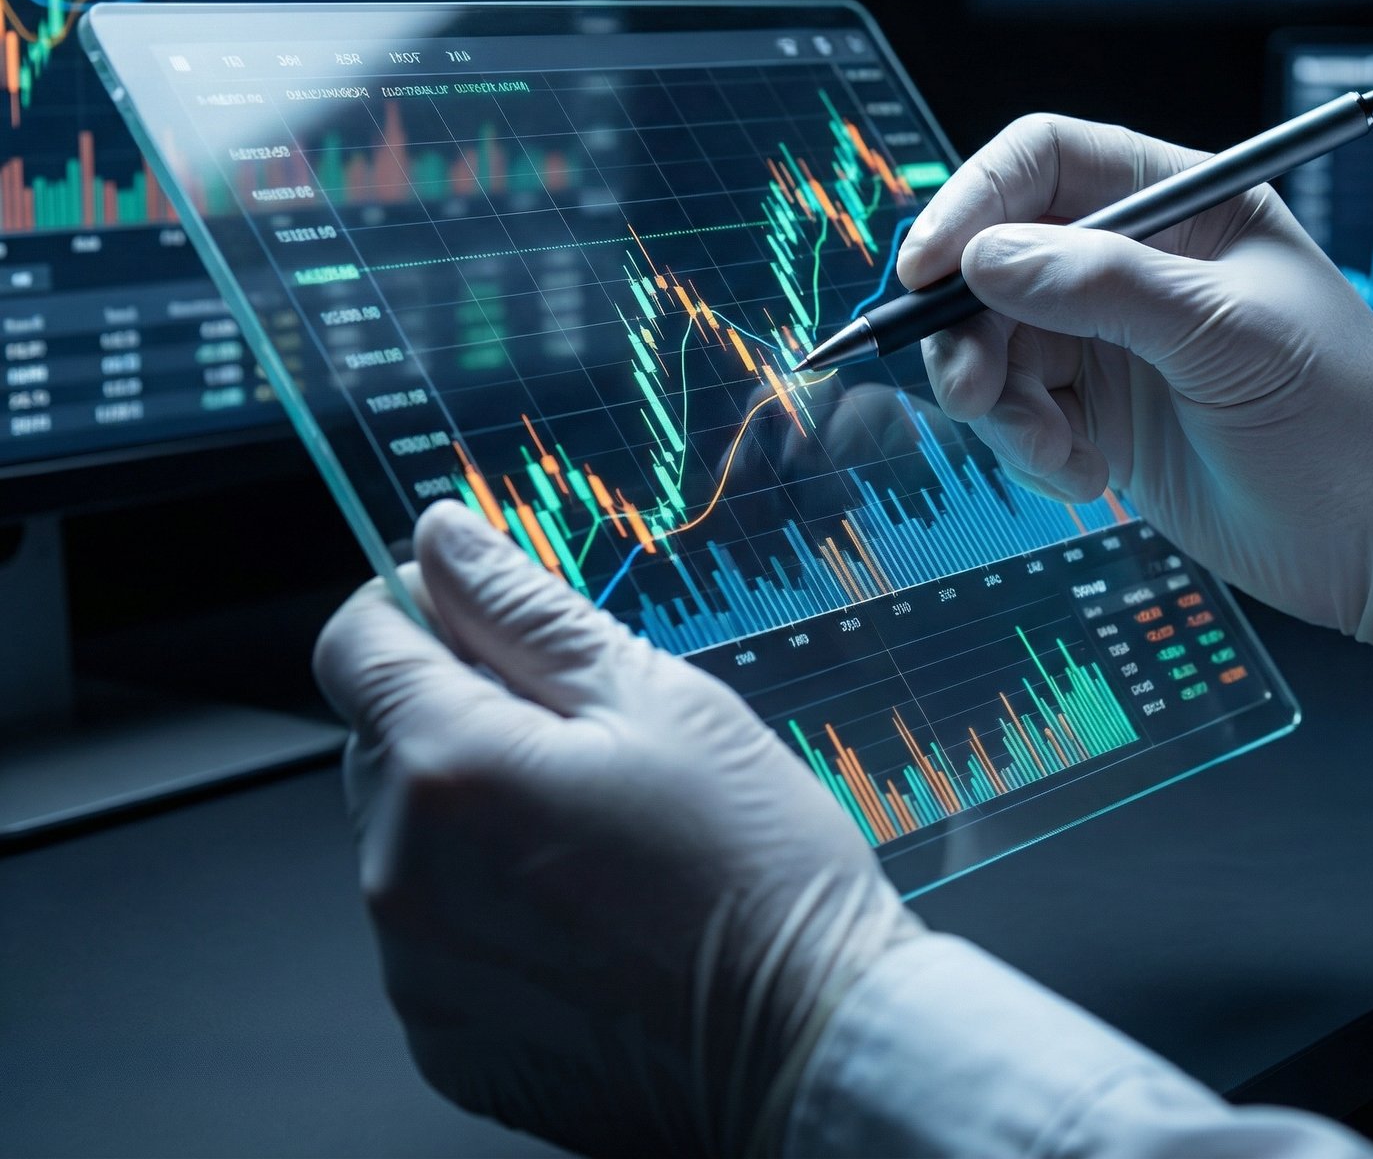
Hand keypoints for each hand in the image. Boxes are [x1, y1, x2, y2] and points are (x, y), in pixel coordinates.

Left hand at [314, 501, 918, 1156]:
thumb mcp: (655, 698)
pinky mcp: (442, 1038)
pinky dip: (483, 904)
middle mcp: (402, 876)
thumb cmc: (752, 864)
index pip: (355, 642)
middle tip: (585, 739)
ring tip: (595, 835)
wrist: (808, 1041)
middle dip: (457, 711)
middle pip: (381, 738)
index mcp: (450, 768)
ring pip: (406, 836)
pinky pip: (430, 930)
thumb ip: (524, 611)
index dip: (418, 610)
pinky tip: (583, 908)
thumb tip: (444, 539)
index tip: (486, 623)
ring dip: (470, 811)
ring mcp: (415, 970)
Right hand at [897, 115, 1372, 685]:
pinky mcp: (1091, 411)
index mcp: (1178, 201)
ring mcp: (1104, 337)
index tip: (927, 269)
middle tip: (971, 391)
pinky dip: (1025, 448)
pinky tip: (1087, 479)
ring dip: (996, 402)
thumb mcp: (1227, 335)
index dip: (973, 202)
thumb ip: (1101, 285)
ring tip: (1055, 453)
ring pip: (988, 342)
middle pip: (991, 258)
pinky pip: (1010, 411)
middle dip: (967, 327)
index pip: (1042, 162)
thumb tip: (980, 258)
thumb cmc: (1343, 417)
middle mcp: (1129, 261)